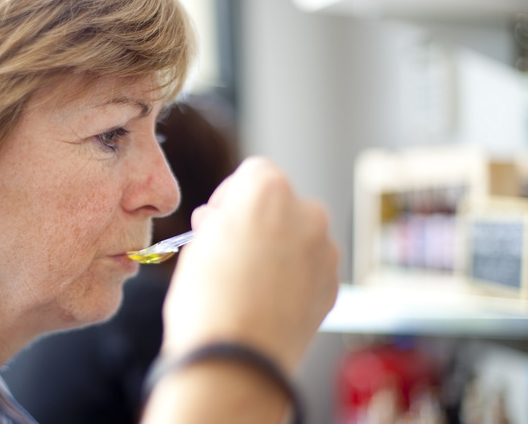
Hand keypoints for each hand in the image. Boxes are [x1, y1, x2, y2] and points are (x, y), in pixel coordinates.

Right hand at [161, 157, 338, 371]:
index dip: (231, 196)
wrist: (236, 359)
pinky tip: (269, 299)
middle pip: (282, 203)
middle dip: (260, 221)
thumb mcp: (196, 246)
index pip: (254, 172)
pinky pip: (312, 268)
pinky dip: (295, 276)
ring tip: (250, 281)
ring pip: (300, 236)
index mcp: (267, 191)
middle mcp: (306, 212)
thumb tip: (219, 222)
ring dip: (280, 248)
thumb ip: (215, 223)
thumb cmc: (207, 301)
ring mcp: (325, 250)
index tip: (219, 218)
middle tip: (233, 250)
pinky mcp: (333, 284)